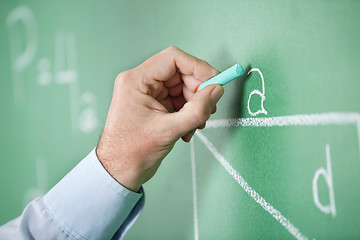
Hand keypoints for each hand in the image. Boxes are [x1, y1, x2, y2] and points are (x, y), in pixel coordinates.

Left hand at [96, 46, 223, 191]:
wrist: (118, 172)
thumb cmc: (131, 152)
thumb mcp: (168, 130)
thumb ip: (197, 110)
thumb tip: (216, 91)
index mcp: (137, 80)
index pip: (173, 58)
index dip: (198, 67)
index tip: (215, 81)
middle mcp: (141, 83)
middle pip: (181, 74)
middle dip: (198, 92)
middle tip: (207, 110)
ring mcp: (149, 94)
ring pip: (182, 89)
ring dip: (195, 106)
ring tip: (195, 126)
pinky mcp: (155, 106)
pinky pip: (179, 101)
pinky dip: (188, 114)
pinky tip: (186, 131)